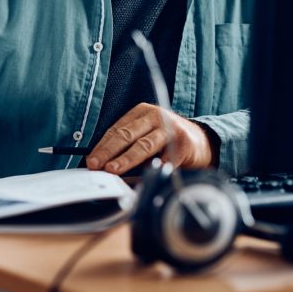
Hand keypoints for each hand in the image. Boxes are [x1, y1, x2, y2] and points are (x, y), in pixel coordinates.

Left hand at [85, 102, 212, 174]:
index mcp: (141, 112)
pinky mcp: (183, 145)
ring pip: (144, 145)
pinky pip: (164, 160)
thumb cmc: (166, 139)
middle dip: (109, 151)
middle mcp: (155, 116)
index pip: (117, 129)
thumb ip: (129, 145)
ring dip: (126, 160)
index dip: (103, 145)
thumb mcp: (146, 134)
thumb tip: (105, 165)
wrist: (201, 141)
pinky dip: (151, 171)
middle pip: (127, 134)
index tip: (91, 159)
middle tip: (97, 165)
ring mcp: (170, 129)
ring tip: (113, 170)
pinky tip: (140, 179)